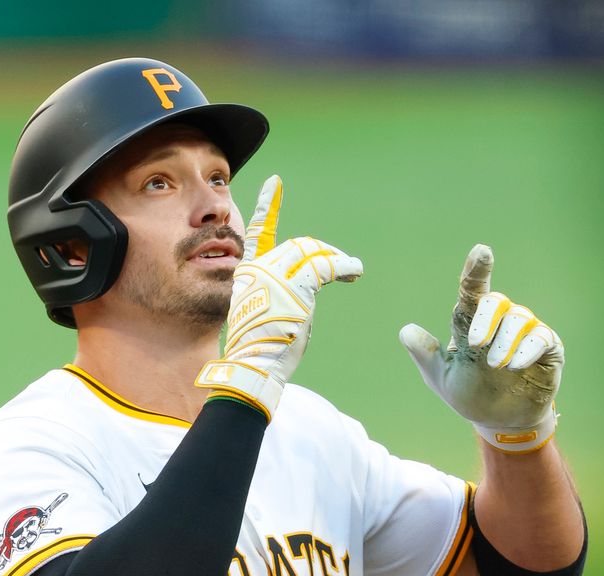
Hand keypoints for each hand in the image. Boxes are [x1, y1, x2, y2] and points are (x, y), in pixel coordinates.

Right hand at [195, 175, 362, 419]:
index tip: (275, 182)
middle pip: (298, 245)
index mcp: (248, 273)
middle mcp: (259, 267)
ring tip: (352, 269)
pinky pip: (328, 267)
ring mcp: (276, 274)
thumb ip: (279, 293)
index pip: (259, 233)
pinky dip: (345, 267)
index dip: (268, 207)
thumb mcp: (264, 314)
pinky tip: (356, 271)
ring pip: (314, 253)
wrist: (255, 365)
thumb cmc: (261, 349)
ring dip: (336, 260)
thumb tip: (306, 290)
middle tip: (343, 265)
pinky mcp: (297, 284)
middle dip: (323, 252)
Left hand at [399, 244, 563, 452]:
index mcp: (471, 323)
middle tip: (475, 344)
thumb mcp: (441, 376)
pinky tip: (514, 365)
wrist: (498, 421)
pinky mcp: (547, 349)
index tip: (481, 251)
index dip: (476, 271)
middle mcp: (500, 322)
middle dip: (485, 319)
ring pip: (519, 318)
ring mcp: (525, 334)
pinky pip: (541, 338)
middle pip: (495, 301)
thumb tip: (406, 331)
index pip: (472, 292)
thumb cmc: (469, 393)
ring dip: (505, 341)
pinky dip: (527, 349)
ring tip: (495, 365)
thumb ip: (426, 354)